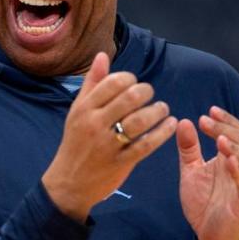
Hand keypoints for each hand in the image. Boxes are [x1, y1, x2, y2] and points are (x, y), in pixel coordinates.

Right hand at [42, 52, 176, 220]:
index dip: (130, 79)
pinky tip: (170, 125)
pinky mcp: (120, 162)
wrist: (68, 183)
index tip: (135, 84)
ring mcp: (108, 144)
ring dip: (158, 111)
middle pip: (129, 98)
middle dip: (147, 92)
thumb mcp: (77, 112)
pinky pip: (146, 144)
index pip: (113, 83)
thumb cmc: (75, 143)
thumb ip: (91, 84)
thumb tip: (102, 56)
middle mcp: (94, 124)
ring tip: (163, 109)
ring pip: (140, 120)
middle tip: (151, 95)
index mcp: (84, 109)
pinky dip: (162, 133)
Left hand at [177, 106, 238, 239]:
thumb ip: (189, 149)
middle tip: (206, 120)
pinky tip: (229, 161)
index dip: (225, 120)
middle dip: (224, 128)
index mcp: (229, 159)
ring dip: (234, 147)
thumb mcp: (191, 172)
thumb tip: (183, 121)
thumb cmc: (204, 203)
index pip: (234, 132)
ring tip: (219, 138)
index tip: (208, 111)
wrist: (210, 237)